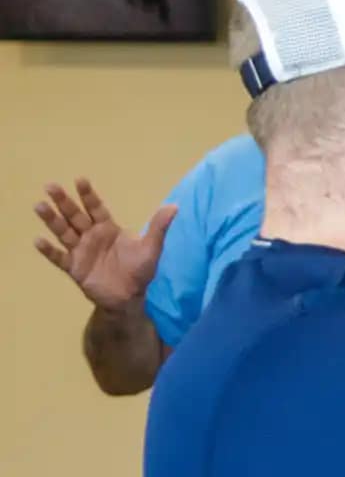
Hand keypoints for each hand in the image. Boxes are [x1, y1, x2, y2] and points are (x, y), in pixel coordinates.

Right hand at [31, 179, 174, 312]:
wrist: (130, 297)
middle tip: (50, 186)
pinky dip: (49, 250)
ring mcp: (80, 251)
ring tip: (39, 206)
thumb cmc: (140, 270)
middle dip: (63, 202)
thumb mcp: (152, 248)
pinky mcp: (74, 267)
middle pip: (75, 216)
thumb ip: (159, 227)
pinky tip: (38, 240)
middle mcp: (91, 236)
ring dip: (51, 220)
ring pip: (63, 232)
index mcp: (108, 228)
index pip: (96, 208)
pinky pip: (59, 257)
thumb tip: (174, 206)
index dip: (88, 195)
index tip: (79, 180)